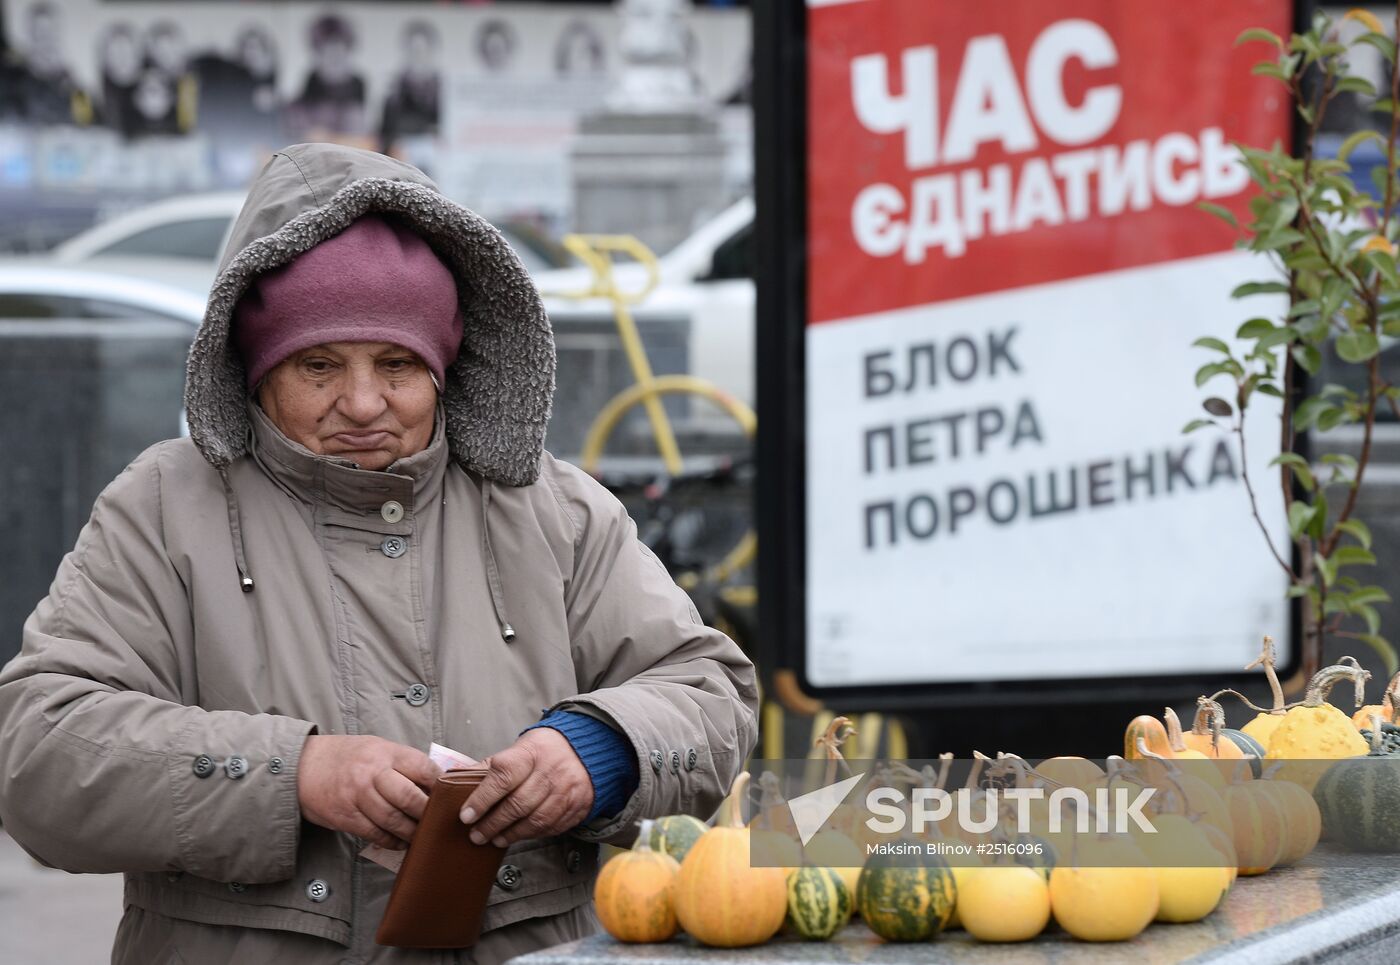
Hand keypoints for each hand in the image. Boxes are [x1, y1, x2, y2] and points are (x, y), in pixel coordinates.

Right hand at [297, 735, 440, 849]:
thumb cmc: (349, 757)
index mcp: (385, 752)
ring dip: (412, 832)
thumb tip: (437, 784)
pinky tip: (400, 842)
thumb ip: (404, 763)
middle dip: (427, 813)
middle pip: (409, 798)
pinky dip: (392, 841)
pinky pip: (375, 833)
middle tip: (437, 821)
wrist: (304, 766)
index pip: (422, 768)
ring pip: (394, 820)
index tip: (447, 796)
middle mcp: (372, 773)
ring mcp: (357, 796)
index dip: (439, 785)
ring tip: (422, 836)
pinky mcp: (345, 817)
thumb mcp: (378, 748)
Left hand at [459, 728, 593, 847]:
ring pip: (535, 821)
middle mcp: (551, 771)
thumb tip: (455, 779)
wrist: (586, 748)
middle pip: (518, 805)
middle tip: (476, 835)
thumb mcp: (517, 749)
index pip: (502, 778)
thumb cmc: (542, 751)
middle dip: (492, 824)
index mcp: (530, 753)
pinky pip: (551, 827)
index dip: (482, 800)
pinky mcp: (577, 805)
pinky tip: (518, 835)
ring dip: (511, 834)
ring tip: (495, 839)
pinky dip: (532, 834)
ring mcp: (567, 790)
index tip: (466, 816)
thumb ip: (489, 767)